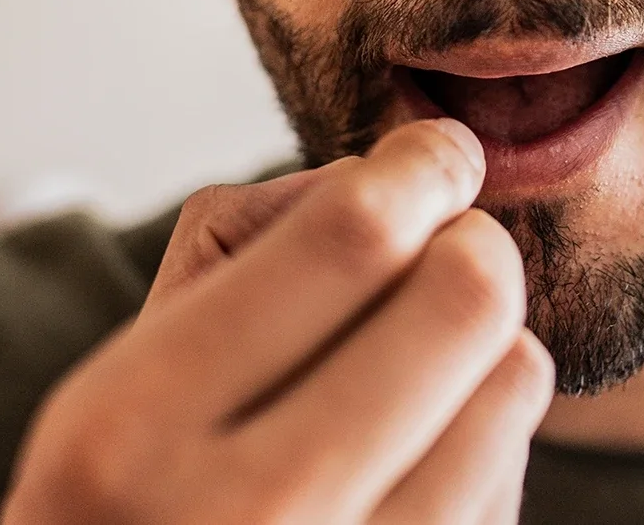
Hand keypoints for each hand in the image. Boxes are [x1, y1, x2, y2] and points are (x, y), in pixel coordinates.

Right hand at [0, 119, 553, 523]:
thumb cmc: (132, 490)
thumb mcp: (127, 362)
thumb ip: (244, 243)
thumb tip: (395, 179)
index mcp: (135, 429)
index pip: (348, 238)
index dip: (419, 168)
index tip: (438, 154)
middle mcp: (249, 516)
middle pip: (464, 296)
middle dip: (469, 242)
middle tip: (450, 243)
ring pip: (515, 377)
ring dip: (484, 345)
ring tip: (421, 368)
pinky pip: (514, 469)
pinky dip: (482, 438)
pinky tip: (415, 460)